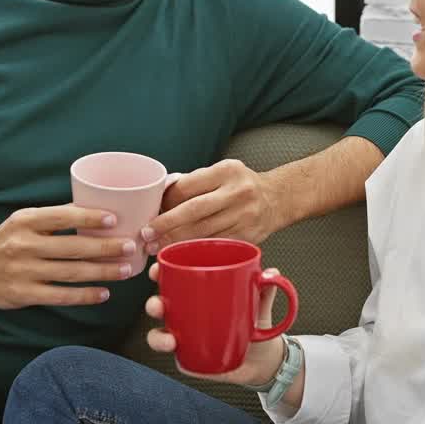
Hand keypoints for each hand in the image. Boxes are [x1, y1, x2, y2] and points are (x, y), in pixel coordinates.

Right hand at [0, 204, 137, 309]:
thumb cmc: (7, 240)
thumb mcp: (24, 220)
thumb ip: (54, 217)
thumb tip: (96, 209)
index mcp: (26, 221)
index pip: (62, 216)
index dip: (89, 217)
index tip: (115, 218)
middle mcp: (24, 245)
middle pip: (72, 247)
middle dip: (105, 247)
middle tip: (130, 246)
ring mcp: (23, 272)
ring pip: (71, 273)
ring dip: (102, 272)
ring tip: (124, 270)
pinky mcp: (23, 295)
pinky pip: (61, 296)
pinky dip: (84, 295)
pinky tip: (103, 293)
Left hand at [142, 159, 281, 252]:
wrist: (278, 198)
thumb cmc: (241, 185)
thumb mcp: (222, 172)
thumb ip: (196, 182)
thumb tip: (160, 199)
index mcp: (227, 171)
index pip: (188, 186)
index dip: (167, 201)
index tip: (151, 212)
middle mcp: (237, 192)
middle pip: (194, 211)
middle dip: (167, 224)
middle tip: (147, 234)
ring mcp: (244, 216)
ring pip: (203, 232)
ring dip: (177, 242)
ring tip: (157, 248)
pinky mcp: (248, 236)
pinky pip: (216, 245)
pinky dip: (196, 251)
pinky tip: (181, 254)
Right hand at [144, 262, 287, 386]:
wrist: (266, 358)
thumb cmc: (257, 322)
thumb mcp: (260, 303)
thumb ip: (266, 289)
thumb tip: (271, 273)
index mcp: (198, 294)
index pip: (174, 280)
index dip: (160, 273)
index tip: (157, 269)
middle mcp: (188, 315)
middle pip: (161, 306)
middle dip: (153, 304)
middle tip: (159, 306)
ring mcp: (187, 338)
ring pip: (161, 335)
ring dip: (158, 337)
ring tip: (171, 340)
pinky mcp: (193, 359)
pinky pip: (178, 359)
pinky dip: (176, 359)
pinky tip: (180, 355)